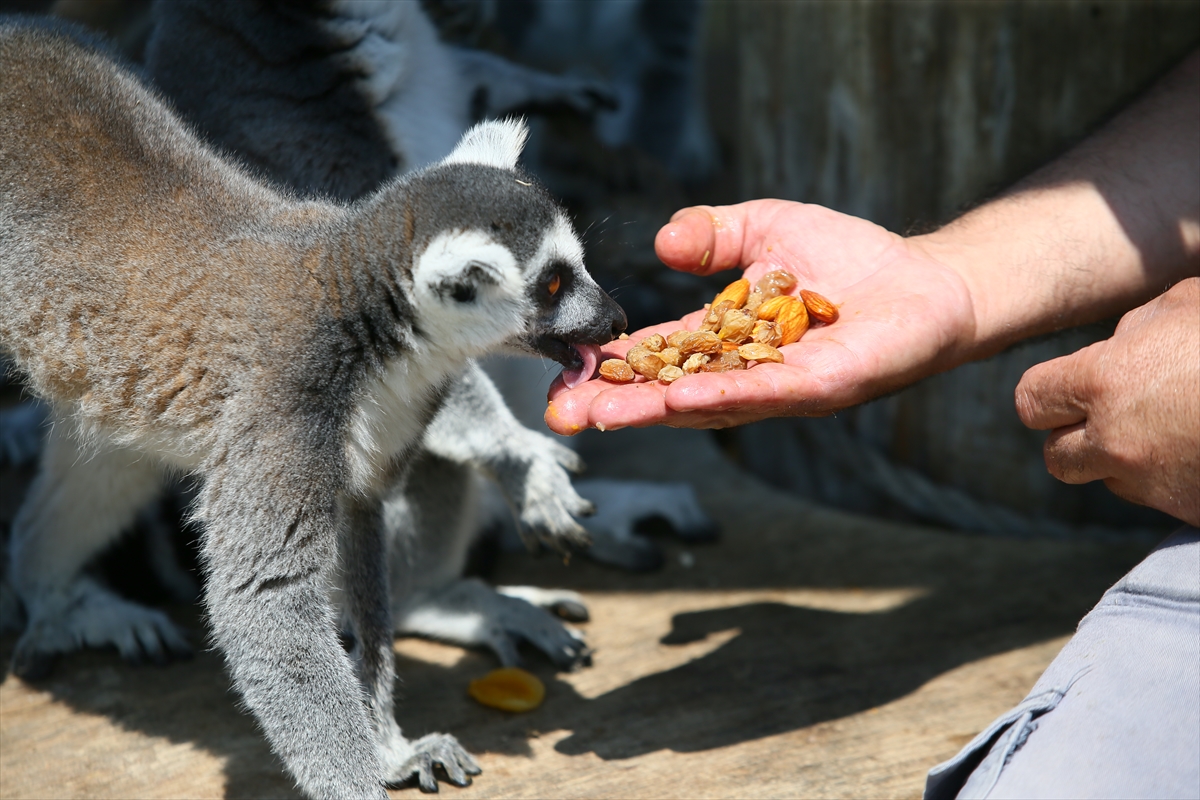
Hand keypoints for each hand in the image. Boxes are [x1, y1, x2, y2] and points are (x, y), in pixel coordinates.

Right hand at [546, 200, 978, 432]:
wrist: (925, 277)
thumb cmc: (846, 257)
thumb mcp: (763, 228)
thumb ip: (711, 232)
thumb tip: (661, 242)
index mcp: (720, 340)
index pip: (653, 358)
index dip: (607, 370)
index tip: (562, 380)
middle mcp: (742, 373)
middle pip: (667, 394)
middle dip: (614, 405)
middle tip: (562, 415)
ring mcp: (779, 388)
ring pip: (706, 404)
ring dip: (652, 411)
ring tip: (603, 413)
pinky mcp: (821, 388)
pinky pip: (764, 395)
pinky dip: (720, 399)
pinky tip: (680, 401)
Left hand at [1016, 278, 1199, 525]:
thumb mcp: (1188, 305)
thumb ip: (1139, 326)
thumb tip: (1117, 344)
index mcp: (1104, 383)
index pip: (1032, 401)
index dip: (1050, 394)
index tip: (1073, 386)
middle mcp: (1118, 441)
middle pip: (1056, 458)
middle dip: (1076, 438)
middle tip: (1112, 416)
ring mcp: (1157, 485)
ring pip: (1112, 483)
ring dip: (1127, 461)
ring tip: (1175, 428)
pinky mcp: (1192, 511)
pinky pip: (1165, 501)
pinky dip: (1176, 481)